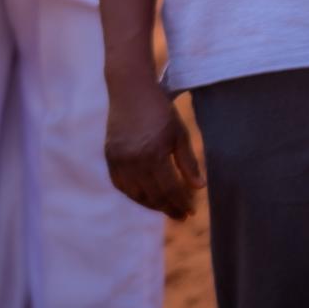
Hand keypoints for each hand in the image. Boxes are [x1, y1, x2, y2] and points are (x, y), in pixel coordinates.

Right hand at [105, 79, 203, 219]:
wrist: (131, 92)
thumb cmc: (161, 111)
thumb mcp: (180, 134)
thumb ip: (188, 162)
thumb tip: (198, 188)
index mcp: (154, 155)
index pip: (169, 189)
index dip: (180, 203)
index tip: (190, 212)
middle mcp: (133, 161)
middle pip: (152, 195)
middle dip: (169, 208)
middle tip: (182, 216)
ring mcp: (119, 161)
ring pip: (135, 193)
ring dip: (152, 204)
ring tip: (167, 208)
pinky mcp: (110, 157)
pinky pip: (122, 185)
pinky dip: (134, 194)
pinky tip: (146, 197)